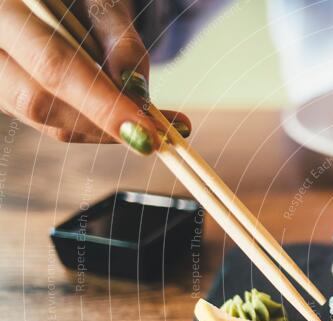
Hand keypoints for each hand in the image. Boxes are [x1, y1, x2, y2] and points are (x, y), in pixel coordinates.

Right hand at [0, 0, 189, 152]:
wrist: (54, 2)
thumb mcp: (102, 4)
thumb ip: (119, 42)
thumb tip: (136, 91)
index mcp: (4, 11)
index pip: (51, 64)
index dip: (99, 101)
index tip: (142, 127)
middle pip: (39, 102)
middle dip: (102, 123)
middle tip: (155, 136)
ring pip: (49, 122)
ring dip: (107, 131)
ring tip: (158, 124)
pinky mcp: (13, 101)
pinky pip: (57, 125)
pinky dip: (101, 129)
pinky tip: (135, 122)